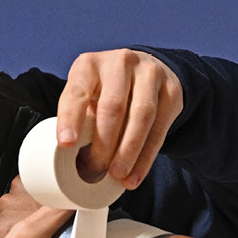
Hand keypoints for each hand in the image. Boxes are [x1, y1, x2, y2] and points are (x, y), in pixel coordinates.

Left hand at [57, 49, 182, 187]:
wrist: (148, 70)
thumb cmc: (108, 90)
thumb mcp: (89, 94)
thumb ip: (81, 119)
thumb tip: (75, 160)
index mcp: (89, 65)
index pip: (77, 92)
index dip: (70, 118)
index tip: (66, 143)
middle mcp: (120, 63)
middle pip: (113, 106)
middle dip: (103, 144)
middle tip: (95, 169)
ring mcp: (149, 73)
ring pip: (141, 116)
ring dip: (128, 151)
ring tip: (118, 174)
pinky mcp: (171, 90)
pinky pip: (160, 128)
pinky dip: (146, 157)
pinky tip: (135, 174)